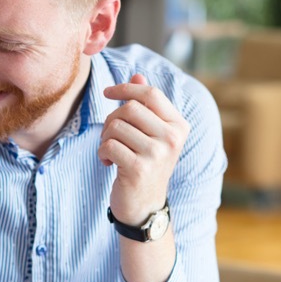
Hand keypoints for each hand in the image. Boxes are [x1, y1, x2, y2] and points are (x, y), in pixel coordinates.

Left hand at [100, 73, 189, 224]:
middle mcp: (172, 138)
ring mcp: (157, 154)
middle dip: (112, 120)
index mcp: (178, 126)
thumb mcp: (150, 134)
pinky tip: (110, 163)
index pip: (150, 94)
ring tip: (112, 152)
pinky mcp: (138, 168)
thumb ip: (146, 106)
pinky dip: (102, 153)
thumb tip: (137, 76)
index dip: (125, 88)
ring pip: (115, 126)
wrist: (145, 205)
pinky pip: (108, 145)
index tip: (108, 92)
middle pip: (129, 108)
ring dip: (105, 138)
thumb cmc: (145, 164)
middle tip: (110, 136)